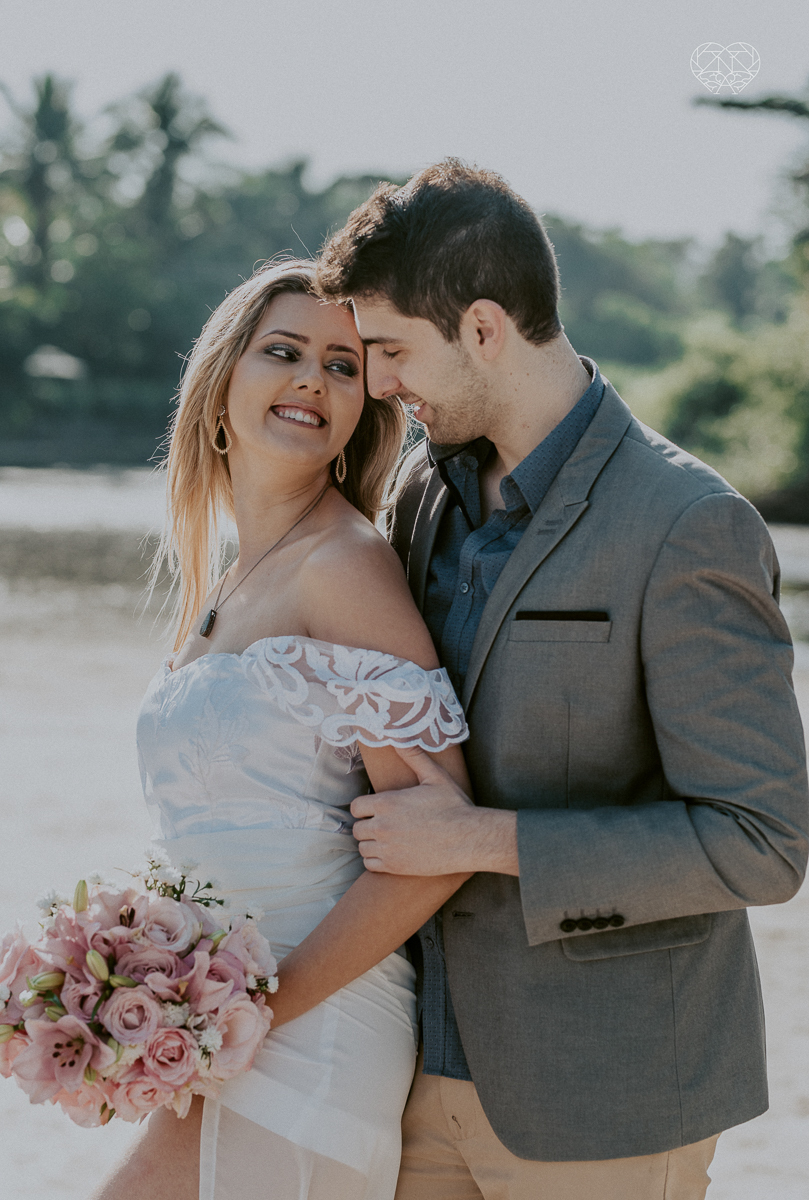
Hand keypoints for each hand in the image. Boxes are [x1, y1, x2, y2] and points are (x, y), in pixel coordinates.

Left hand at [350, 745, 518, 875]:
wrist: (469, 839)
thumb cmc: (454, 806)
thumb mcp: (434, 776)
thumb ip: (414, 756)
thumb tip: (400, 737)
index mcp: (388, 803)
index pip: (356, 807)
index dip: (364, 808)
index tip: (376, 810)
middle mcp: (383, 826)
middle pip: (356, 829)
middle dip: (367, 826)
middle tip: (383, 825)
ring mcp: (388, 848)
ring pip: (362, 847)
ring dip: (371, 844)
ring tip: (387, 840)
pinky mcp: (395, 867)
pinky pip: (370, 865)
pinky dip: (376, 860)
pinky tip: (391, 853)